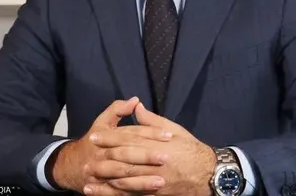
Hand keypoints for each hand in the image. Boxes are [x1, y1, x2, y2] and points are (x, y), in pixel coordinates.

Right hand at [51, 98, 172, 193]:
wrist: (69, 166)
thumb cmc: (92, 142)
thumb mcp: (102, 122)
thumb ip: (118, 109)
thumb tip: (135, 100)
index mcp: (105, 136)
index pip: (130, 133)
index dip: (149, 133)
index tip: (168, 135)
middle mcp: (102, 153)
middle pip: (126, 154)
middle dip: (146, 156)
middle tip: (166, 157)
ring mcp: (100, 172)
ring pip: (122, 175)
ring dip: (141, 179)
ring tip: (161, 181)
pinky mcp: (101, 187)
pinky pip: (117, 191)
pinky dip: (132, 192)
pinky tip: (148, 194)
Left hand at [85, 102, 216, 195]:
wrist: (209, 174)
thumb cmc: (191, 149)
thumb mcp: (174, 130)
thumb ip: (153, 121)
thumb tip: (136, 107)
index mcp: (158, 144)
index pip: (129, 139)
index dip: (110, 138)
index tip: (95, 136)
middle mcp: (155, 162)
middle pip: (124, 159)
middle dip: (103, 157)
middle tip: (86, 156)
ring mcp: (155, 180)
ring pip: (126, 179)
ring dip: (105, 178)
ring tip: (89, 176)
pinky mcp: (156, 193)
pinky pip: (134, 194)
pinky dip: (118, 193)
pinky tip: (105, 192)